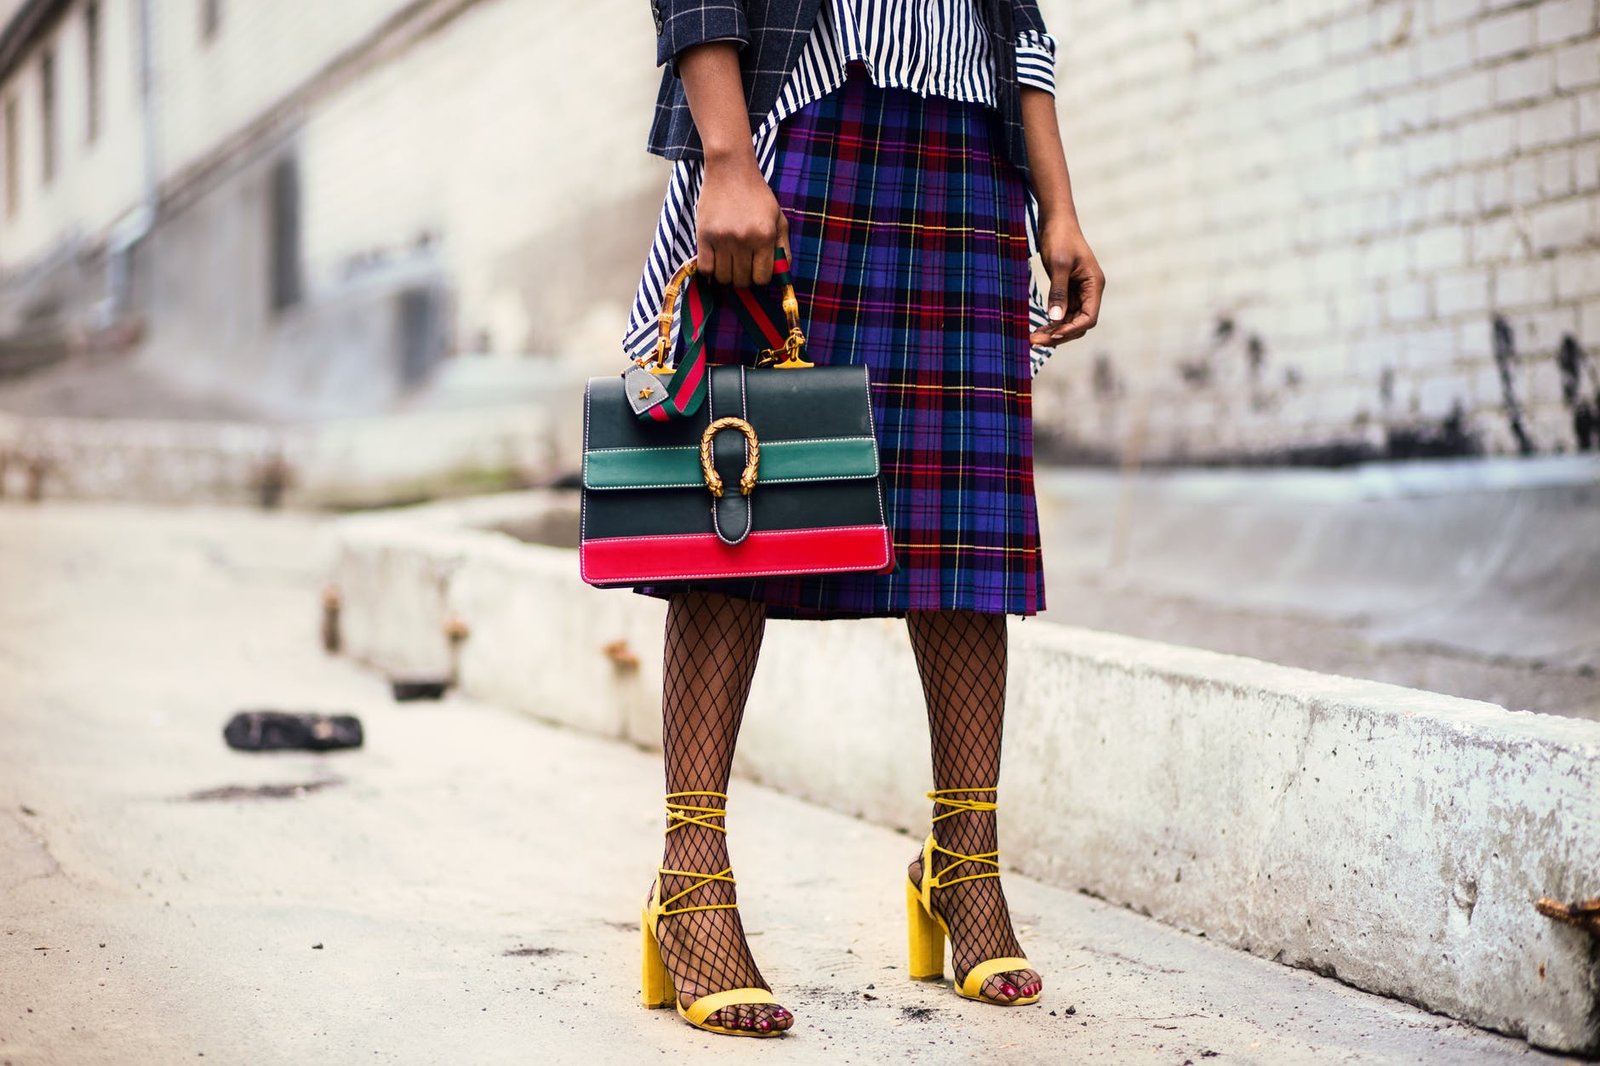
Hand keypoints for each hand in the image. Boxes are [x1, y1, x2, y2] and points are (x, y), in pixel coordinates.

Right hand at [697, 156, 788, 287]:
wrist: (731, 170)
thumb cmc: (757, 195)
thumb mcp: (778, 219)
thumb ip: (783, 248)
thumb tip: (782, 274)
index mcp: (765, 236)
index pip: (762, 278)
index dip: (759, 277)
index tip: (755, 269)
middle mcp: (744, 239)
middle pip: (742, 281)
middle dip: (743, 277)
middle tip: (741, 264)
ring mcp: (722, 238)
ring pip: (723, 278)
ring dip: (726, 275)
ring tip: (728, 261)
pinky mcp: (704, 235)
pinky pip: (705, 269)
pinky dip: (710, 270)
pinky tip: (715, 259)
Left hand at [1029, 220, 1104, 346]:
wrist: (1055, 220)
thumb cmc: (1060, 238)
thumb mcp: (1058, 265)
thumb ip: (1058, 292)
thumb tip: (1056, 319)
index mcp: (1094, 285)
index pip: (1089, 318)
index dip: (1071, 329)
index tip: (1052, 334)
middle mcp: (1090, 291)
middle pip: (1079, 323)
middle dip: (1059, 335)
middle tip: (1035, 342)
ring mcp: (1079, 292)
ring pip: (1069, 320)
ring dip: (1053, 331)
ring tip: (1033, 339)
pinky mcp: (1067, 290)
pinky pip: (1062, 312)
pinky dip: (1051, 321)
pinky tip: (1037, 328)